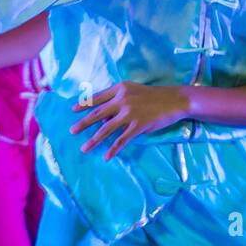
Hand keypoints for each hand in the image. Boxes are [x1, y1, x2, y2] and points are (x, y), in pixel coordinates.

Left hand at [69, 82, 190, 159]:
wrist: (174, 100)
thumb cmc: (153, 95)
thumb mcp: (133, 91)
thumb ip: (118, 101)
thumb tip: (104, 117)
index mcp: (120, 89)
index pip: (97, 97)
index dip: (84, 104)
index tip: (73, 110)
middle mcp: (122, 100)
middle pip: (97, 114)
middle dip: (83, 123)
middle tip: (71, 131)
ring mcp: (130, 114)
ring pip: (106, 129)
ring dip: (94, 140)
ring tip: (84, 148)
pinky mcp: (138, 126)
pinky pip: (122, 140)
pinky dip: (113, 149)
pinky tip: (107, 156)